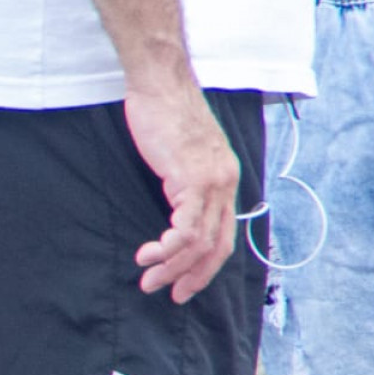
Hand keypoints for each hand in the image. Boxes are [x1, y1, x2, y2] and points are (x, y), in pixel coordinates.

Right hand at [124, 82, 238, 302]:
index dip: (205, 266)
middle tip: (165, 291)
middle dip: (191, 276)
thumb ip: (183, 177)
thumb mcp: (179, 151)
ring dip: (172, 266)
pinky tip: (149, 253)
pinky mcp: (192, 179)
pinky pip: (186, 227)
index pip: (224, 234)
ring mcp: (212, 181)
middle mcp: (226, 182)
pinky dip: (168, 247)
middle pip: (216, 246)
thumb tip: (172, 201)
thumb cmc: (161, 111)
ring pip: (199, 242)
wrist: (158, 83)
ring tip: (148, 277)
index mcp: (225, 177)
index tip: (183, 285)